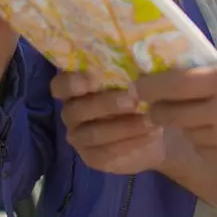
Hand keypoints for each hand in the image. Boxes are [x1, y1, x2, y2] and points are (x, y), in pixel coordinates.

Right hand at [51, 72, 170, 174]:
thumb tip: (136, 59)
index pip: (60, 86)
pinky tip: (149, 135)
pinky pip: (106, 152)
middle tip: (132, 100)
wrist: (156, 132)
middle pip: (76, 110)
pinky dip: (129, 143)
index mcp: (75, 89)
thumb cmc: (141, 97)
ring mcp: (79, 137)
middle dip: (105, 104)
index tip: (92, 79)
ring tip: (149, 120)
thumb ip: (126, 72)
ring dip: (123, 126)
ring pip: (93, 133)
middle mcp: (72, 112)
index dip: (71, 83)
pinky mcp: (92, 157)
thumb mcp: (135, 81)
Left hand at [134, 63, 216, 179]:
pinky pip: (203, 150)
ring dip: (185, 127)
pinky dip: (204, 143)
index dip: (147, 86)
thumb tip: (184, 77)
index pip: (171, 83)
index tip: (135, 87)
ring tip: (200, 119)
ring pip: (185, 133)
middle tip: (155, 106)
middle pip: (168, 113)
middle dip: (158, 110)